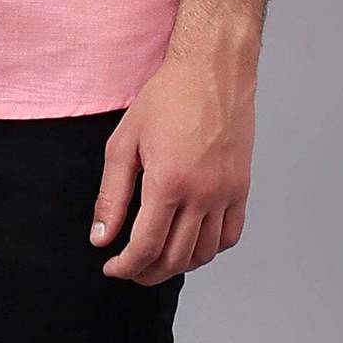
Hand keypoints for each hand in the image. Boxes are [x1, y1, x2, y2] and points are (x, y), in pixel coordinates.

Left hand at [89, 52, 254, 284]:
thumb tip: (101, 237)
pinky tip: (191, 243)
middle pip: (175, 258)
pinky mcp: (242, 188)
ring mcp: (226, 193)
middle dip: (147, 272)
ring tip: (157, 259)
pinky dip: (209, 250)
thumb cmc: (166, 98)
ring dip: (178, 266)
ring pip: (204, 253)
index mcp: (169, 182)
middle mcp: (202, 194)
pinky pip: (230, 236)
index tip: (112, 268)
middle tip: (130, 269)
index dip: (126, 266)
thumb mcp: (124, 141)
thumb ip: (112, 195)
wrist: (212, 70)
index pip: (146, 246)